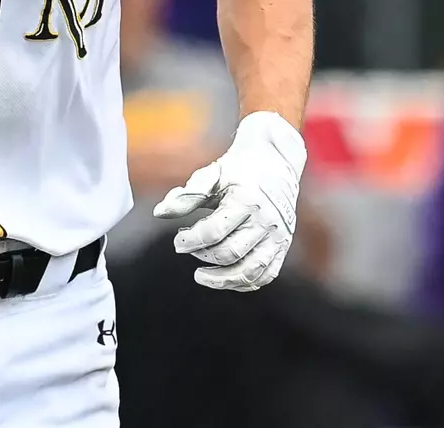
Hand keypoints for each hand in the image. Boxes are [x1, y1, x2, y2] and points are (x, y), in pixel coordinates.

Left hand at [153, 110, 306, 291]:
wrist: (275, 161)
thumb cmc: (239, 168)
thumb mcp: (211, 174)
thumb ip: (186, 196)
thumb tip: (159, 213)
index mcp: (247, 200)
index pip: (215, 231)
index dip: (191, 240)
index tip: (178, 240)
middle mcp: (266, 221)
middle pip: (231, 252)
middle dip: (203, 256)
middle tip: (188, 249)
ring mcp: (278, 235)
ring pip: (251, 270)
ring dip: (223, 280)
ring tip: (201, 277)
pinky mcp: (284, 245)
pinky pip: (267, 273)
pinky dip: (246, 282)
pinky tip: (226, 279)